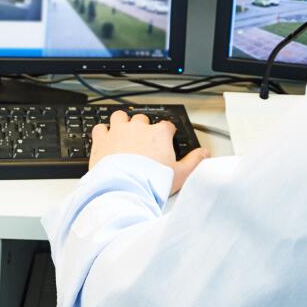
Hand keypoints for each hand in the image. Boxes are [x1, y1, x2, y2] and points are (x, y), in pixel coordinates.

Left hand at [89, 110, 208, 194]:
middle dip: (143, 128)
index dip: (166, 133)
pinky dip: (102, 132)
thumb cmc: (152, 182)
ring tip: (123, 133)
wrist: (125, 189)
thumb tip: (205, 154)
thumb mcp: (180, 174)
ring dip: (122, 123)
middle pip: (142, 119)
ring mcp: (119, 131)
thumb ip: (194, 161)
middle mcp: (139, 127)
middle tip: (143, 142)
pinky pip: (100, 128)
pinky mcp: (102, 139)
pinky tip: (105, 139)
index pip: (166, 126)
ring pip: (120, 117)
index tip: (165, 140)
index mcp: (159, 134)